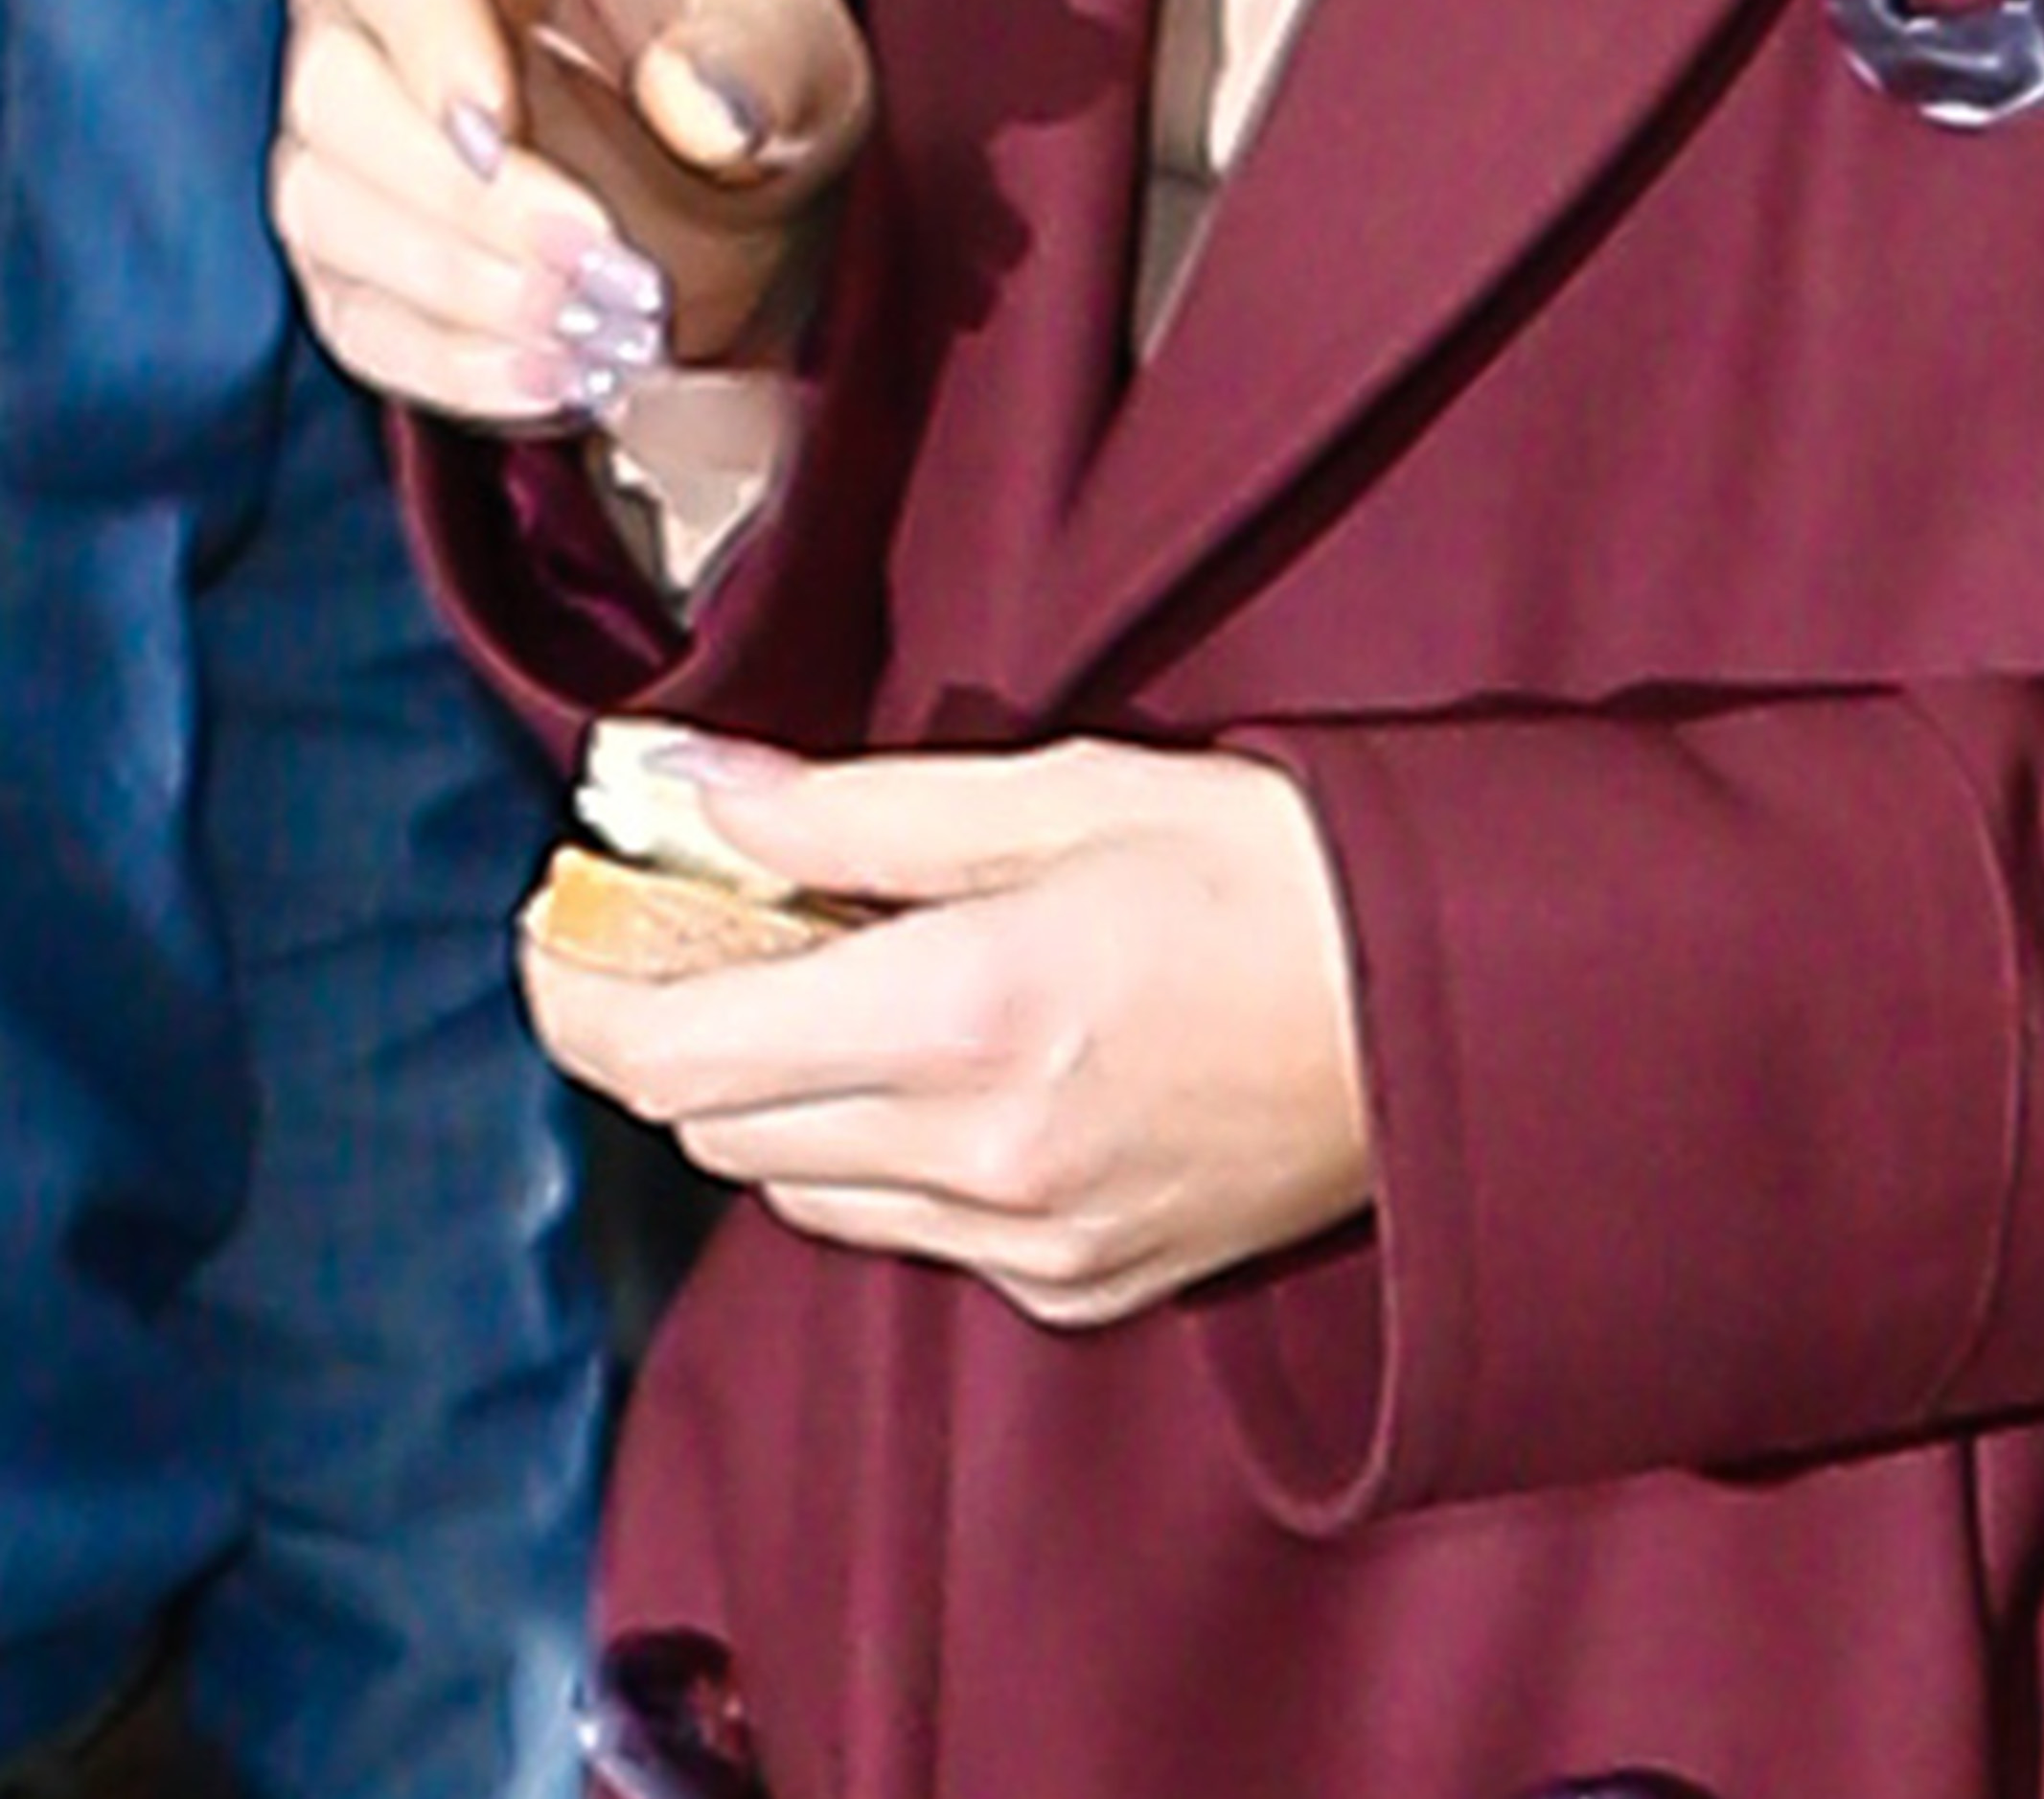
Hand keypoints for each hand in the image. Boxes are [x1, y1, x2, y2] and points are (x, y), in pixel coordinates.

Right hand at [272, 0, 873, 429]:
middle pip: (339, 93)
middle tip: (602, 261)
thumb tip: (698, 105)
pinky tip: (558, 380)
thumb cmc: (745, 58)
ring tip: (602, 334)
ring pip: (327, 211)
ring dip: (464, 289)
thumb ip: (761, 56)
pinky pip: (356, 317)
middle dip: (465, 198)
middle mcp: (368, 7)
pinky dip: (452, 362)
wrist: (722, 171)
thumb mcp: (796, 34)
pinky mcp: (346, 254)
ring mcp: (339, 136)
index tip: (500, 134)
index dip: (435, 42)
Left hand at [519, 735, 1375, 1325]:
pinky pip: (906, 1230)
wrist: (1451, 1010)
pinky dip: (881, 1147)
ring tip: (837, 970)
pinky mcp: (1071, 1289)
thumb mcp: (1065, 787)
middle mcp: (975, 1157)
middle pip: (719, 1124)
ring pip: (800, 1186)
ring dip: (778, 1088)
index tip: (559, 920)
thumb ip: (852, 805)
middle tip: (713, 910)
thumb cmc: (1272, 865)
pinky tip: (949, 1054)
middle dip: (683, 1022)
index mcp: (966, 1013)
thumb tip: (679, 789)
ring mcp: (1023, 1243)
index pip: (674, 1055)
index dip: (578, 991)